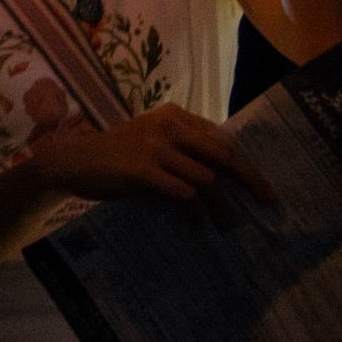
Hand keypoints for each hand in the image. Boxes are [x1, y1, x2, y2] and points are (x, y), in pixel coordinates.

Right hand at [28, 105, 276, 215]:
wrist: (73, 161)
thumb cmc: (115, 155)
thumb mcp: (151, 141)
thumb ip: (182, 150)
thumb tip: (222, 179)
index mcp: (174, 116)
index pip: (221, 139)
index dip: (245, 164)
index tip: (262, 186)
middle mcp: (168, 127)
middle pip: (222, 155)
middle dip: (249, 181)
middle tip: (267, 203)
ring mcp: (155, 147)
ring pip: (206, 179)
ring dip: (223, 206)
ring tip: (231, 225)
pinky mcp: (142, 170)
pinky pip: (182, 193)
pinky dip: (196, 211)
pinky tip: (200, 223)